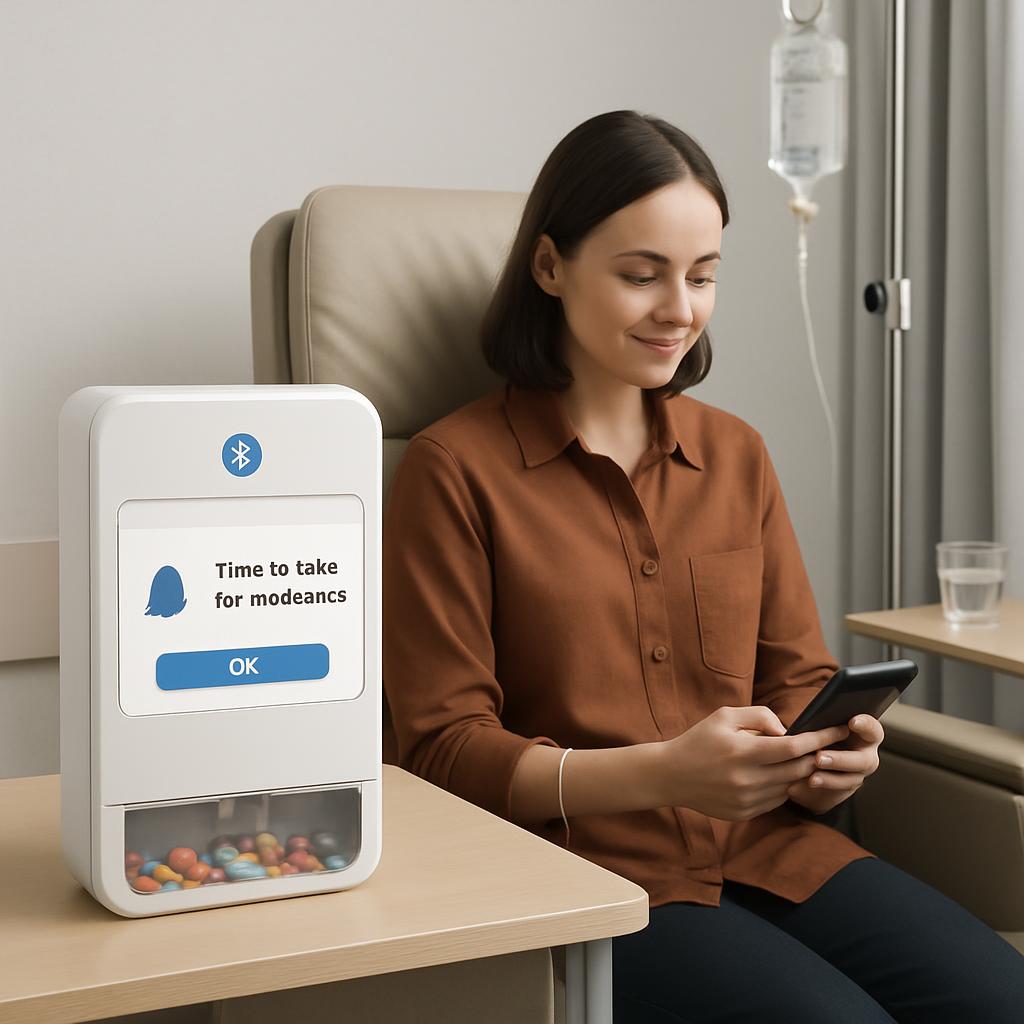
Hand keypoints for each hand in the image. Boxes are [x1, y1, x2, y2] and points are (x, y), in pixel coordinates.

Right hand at [658, 706, 849, 820]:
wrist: (670, 775)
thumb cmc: (699, 740)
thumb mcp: (725, 716)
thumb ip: (760, 716)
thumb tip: (787, 730)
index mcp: (743, 752)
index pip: (794, 747)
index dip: (820, 738)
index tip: (838, 729)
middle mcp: (748, 780)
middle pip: (799, 770)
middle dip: (816, 756)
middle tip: (826, 745)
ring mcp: (747, 801)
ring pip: (790, 786)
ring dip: (799, 773)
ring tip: (800, 759)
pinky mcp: (744, 814)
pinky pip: (776, 800)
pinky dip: (781, 786)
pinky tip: (774, 774)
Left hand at [786, 714, 883, 815]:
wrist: (786, 759)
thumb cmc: (794, 734)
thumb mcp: (792, 722)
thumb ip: (799, 719)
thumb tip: (782, 731)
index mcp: (858, 732)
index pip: (871, 728)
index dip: (865, 725)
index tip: (850, 722)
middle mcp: (861, 754)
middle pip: (865, 761)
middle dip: (842, 759)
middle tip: (819, 757)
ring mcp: (854, 774)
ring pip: (851, 780)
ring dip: (832, 779)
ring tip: (811, 777)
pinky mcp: (841, 790)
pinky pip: (838, 794)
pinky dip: (823, 790)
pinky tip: (803, 786)